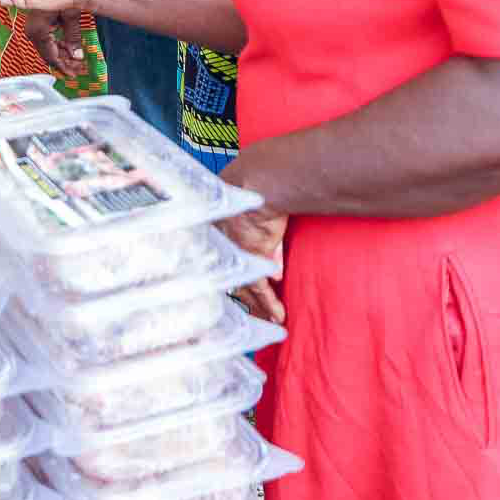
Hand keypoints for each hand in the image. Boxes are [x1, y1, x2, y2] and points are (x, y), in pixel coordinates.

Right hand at [23, 7, 87, 78]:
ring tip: (77, 59)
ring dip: (62, 55)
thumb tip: (77, 56)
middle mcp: (32, 31)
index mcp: (38, 31)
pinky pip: (45, 42)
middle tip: (80, 68)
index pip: (51, 57)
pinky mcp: (35, 25)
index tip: (74, 75)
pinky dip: (57, 47)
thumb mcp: (71, 14)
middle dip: (65, 63)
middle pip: (48, 56)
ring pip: (47, 50)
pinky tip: (68, 49)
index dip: (64, 68)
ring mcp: (32, 28)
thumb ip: (73, 37)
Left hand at [217, 160, 287, 324]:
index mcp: (222, 232)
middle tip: (253, 315)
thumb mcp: (264, 222)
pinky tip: (277, 314)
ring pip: (245, 288)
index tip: (243, 292)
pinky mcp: (251, 258)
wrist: (262, 179)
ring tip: (268, 320)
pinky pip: (259, 287)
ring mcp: (236, 252)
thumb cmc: (261, 189)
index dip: (236, 278)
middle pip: (233, 279)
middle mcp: (225, 245)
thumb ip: (268, 247)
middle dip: (245, 298)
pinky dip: (269, 302)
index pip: (226, 262)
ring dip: (258, 306)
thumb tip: (276, 272)